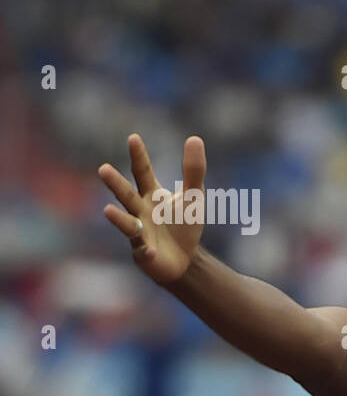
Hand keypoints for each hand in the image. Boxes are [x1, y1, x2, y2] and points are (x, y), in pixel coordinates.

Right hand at [98, 134, 206, 285]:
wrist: (184, 258)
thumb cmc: (183, 223)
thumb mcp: (194, 195)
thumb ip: (194, 170)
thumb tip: (194, 138)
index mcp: (151, 194)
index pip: (142, 171)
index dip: (138, 156)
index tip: (133, 138)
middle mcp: (140, 211)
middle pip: (126, 195)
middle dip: (115, 183)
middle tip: (103, 169)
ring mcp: (140, 233)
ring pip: (127, 224)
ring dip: (119, 218)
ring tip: (108, 210)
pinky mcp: (145, 254)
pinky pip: (145, 252)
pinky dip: (147, 251)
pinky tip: (151, 250)